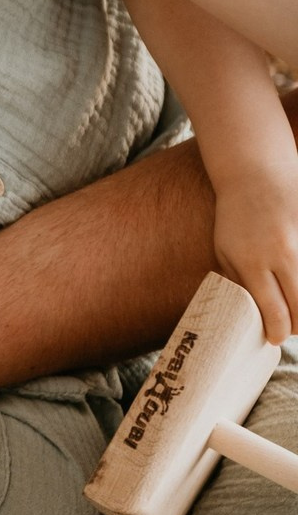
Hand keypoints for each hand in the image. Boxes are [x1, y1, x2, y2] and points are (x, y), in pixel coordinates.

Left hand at [212, 163, 297, 342]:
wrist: (255, 175)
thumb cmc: (236, 216)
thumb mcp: (225, 249)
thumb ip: (236, 280)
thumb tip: (245, 314)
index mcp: (250, 261)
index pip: (272, 310)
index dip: (276, 331)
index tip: (274, 338)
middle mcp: (280, 255)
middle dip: (297, 326)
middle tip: (289, 328)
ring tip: (296, 312)